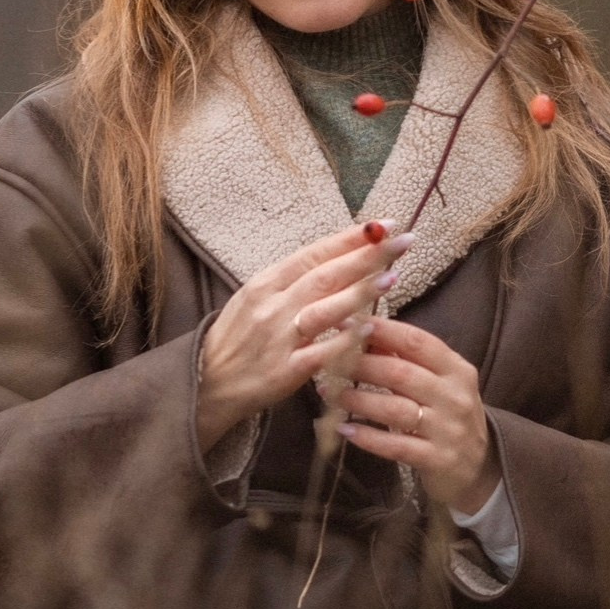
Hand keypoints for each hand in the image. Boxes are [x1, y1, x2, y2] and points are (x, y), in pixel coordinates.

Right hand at [196, 222, 413, 447]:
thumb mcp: (255, 299)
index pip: (314, 254)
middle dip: (366, 256)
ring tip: (391, 276)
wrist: (207, 383)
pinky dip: (344, 340)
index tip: (383, 225)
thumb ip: (292, 282)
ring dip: (360, 292)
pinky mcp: (284, 371)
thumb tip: (336, 258)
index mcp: (265, 284)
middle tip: (403, 241)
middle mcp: (272, 306)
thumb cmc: (237, 338)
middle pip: (325, 275)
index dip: (350, 239)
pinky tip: (368, 329)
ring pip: (323, 309)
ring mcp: (278, 339)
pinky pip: (320, 353)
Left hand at [328, 317, 497, 513]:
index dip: (382, 330)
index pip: (417, 342)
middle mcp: (455, 397)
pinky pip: (396, 446)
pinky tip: (344, 429)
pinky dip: (367, 437)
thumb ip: (406, 358)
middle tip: (328, 361)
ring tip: (329, 393)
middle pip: (401, 374)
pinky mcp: (437, 459)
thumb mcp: (438, 382)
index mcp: (456, 369)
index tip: (348, 322)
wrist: (478, 467)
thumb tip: (365, 329)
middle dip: (361, 365)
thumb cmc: (449, 415)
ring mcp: (447, 430)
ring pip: (395, 409)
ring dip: (357, 399)